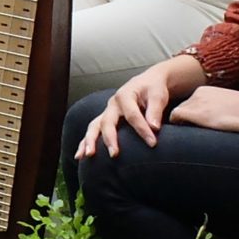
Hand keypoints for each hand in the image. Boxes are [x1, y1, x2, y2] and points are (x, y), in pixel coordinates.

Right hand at [75, 56, 201, 159]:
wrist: (148, 82)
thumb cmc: (153, 88)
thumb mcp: (158, 95)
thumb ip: (155, 110)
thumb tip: (154, 128)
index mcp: (125, 95)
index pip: (132, 115)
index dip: (142, 130)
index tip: (153, 144)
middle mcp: (112, 104)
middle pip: (107, 122)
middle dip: (109, 138)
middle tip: (114, 154)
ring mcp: (107, 112)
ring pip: (94, 126)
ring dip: (90, 141)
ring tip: (88, 155)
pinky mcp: (105, 119)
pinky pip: (93, 132)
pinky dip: (85, 143)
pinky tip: (80, 156)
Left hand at [167, 85, 238, 134]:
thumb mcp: (231, 109)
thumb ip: (218, 114)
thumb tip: (216, 127)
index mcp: (207, 91)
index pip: (189, 106)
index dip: (190, 121)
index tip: (197, 132)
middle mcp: (197, 94)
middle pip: (181, 111)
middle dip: (184, 124)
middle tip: (190, 140)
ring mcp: (195, 103)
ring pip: (177, 116)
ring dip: (181, 128)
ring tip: (189, 142)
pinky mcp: (194, 113)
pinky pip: (175, 119)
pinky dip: (176, 129)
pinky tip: (184, 140)